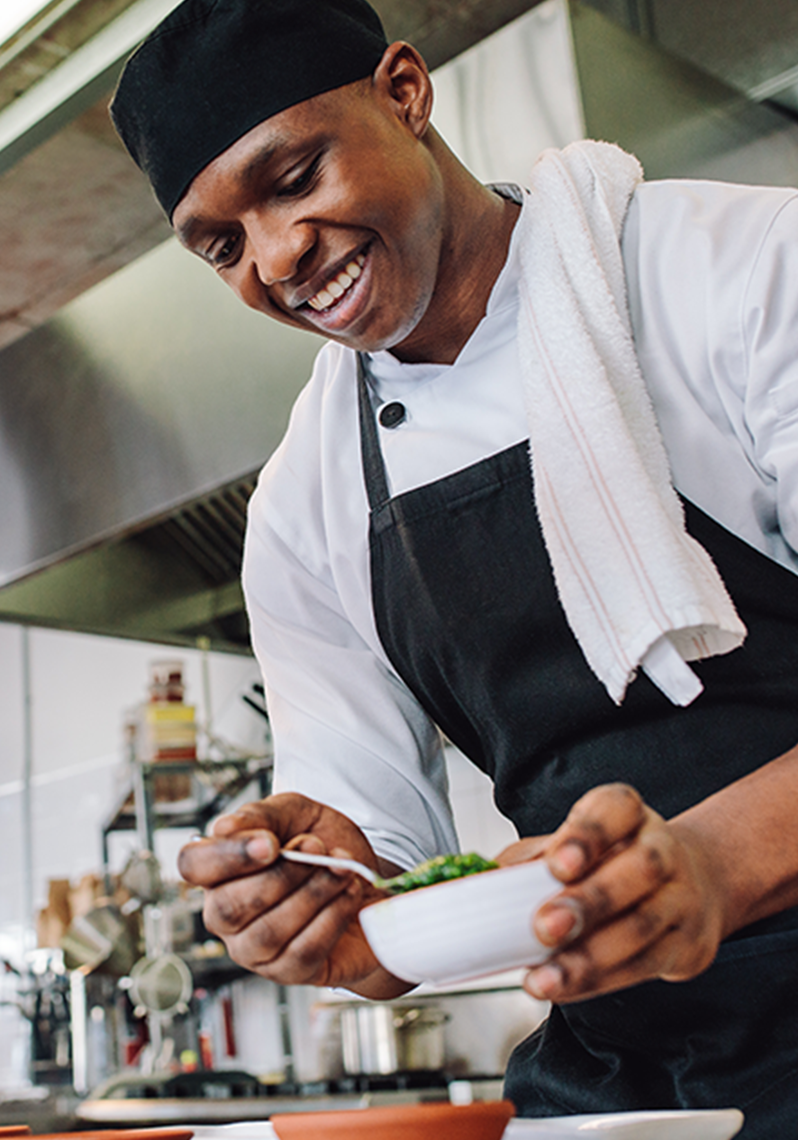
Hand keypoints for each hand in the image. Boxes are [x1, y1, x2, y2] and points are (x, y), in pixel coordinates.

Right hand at [177, 792, 411, 996]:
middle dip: (282, 874)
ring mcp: (254, 951)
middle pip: (228, 907)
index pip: (192, 866)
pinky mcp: (290, 973)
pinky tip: (349, 893)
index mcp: (220, 870)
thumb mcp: (297, 814)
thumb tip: (222, 828)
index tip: (271, 843)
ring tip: (342, 867)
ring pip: (268, 933)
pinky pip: (303, 952)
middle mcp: (227, 915)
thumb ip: (262, 815)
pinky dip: (332, 917)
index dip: (227, 856)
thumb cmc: (325, 846)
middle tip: (317, 846)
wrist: (374, 880)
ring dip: (314, 892)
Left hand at [497, 783, 726, 1003]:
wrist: (685, 885)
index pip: (615, 810)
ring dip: (590, 957)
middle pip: (638, 871)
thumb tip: (475, 886)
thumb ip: (528, 862)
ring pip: (642, 926)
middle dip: (589, 901)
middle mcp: (661, 849)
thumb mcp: (570, 847)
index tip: (556, 864)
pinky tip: (566, 986)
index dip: (587, 837)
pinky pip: (645, 966)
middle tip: (545, 927)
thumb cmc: (610, 862)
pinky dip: (600, 980)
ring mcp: (681, 897)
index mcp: (627, 814)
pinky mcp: (687, 943)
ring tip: (546, 977)